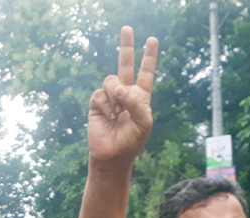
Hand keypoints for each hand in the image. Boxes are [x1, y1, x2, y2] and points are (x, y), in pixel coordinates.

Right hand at [87, 27, 157, 169]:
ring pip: (111, 80)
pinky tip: (109, 116)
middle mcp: (126, 94)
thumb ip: (137, 103)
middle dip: (126, 47)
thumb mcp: (143, 123)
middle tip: (127, 29)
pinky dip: (106, 105)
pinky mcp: (97, 104)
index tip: (152, 40)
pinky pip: (100, 94)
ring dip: (116, 95)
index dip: (149, 57)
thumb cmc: (131, 142)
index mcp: (141, 97)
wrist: (112, 156)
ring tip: (117, 112)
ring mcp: (111, 98)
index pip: (146, 73)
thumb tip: (121, 87)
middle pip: (126, 65)